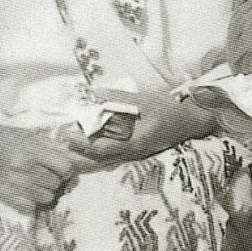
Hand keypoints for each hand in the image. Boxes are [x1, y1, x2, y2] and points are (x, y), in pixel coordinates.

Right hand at [0, 120, 91, 213]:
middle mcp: (24, 169)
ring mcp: (14, 185)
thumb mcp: (33, 137)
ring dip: (46, 192)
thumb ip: (55, 147)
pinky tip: (29, 193)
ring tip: (38, 184)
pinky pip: (30, 208)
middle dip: (56, 180)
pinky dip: (33, 202)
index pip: (65, 167)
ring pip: (46, 198)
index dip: (67, 169)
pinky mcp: (5, 196)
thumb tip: (76, 159)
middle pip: (56, 183)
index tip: (62, 168)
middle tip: (48, 175)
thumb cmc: (9, 139)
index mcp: (32, 152)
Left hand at [78, 96, 213, 167]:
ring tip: (69, 143)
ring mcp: (134, 154)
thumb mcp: (145, 101)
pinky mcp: (136, 150)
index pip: (100, 147)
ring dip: (85, 152)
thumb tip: (95, 93)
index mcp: (133, 142)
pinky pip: (112, 153)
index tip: (66, 133)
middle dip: (78, 151)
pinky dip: (97, 149)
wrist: (191, 122)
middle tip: (60, 141)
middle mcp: (131, 153)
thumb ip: (120, 98)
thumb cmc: (169, 111)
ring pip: (104, 158)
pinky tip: (89, 143)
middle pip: (98, 157)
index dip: (81, 142)